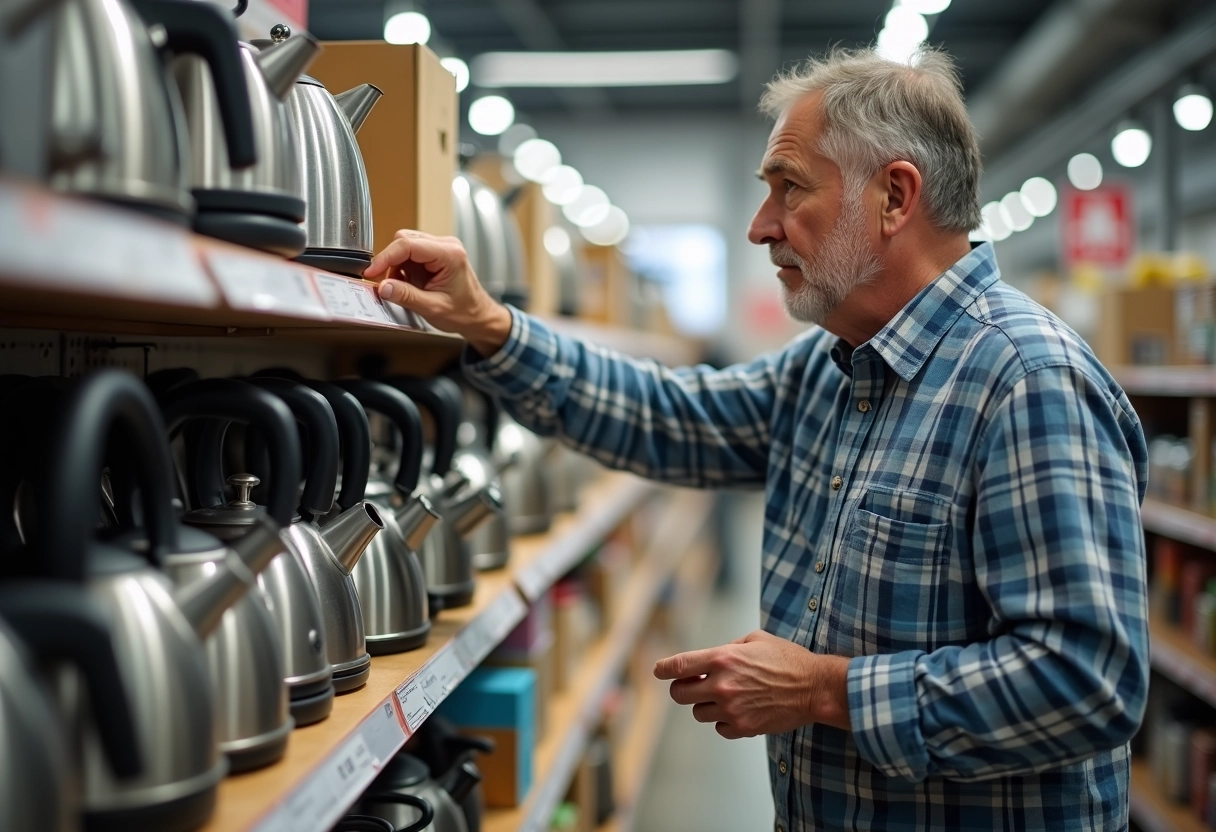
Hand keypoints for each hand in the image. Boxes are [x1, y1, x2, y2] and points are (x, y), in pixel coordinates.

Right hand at [363, 229, 512, 356]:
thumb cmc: (464, 313)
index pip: (408, 245)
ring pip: (405, 246)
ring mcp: (440, 248)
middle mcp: (446, 246)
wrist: (478, 316)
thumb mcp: (433, 308)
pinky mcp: (435, 254)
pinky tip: (410, 284)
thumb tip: (383, 287)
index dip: (385, 257)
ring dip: (397, 266)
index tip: (372, 272)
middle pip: (404, 240)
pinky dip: (403, 269)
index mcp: (449, 254)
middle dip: (390, 262)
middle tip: (385, 283)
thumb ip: (406, 296)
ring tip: (405, 287)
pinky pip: (410, 254)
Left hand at [653, 630, 851, 738]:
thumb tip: (712, 659)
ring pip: (698, 713)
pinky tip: (738, 711)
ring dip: (705, 705)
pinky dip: (723, 721)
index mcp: (723, 658)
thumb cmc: (787, 660)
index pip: (679, 665)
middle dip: (681, 689)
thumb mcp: (756, 639)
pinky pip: (719, 728)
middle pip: (679, 694)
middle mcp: (722, 684)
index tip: (658, 671)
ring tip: (725, 697)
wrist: (814, 688)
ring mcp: (732, 709)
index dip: (664, 669)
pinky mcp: (743, 728)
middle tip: (691, 686)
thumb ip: (729, 647)